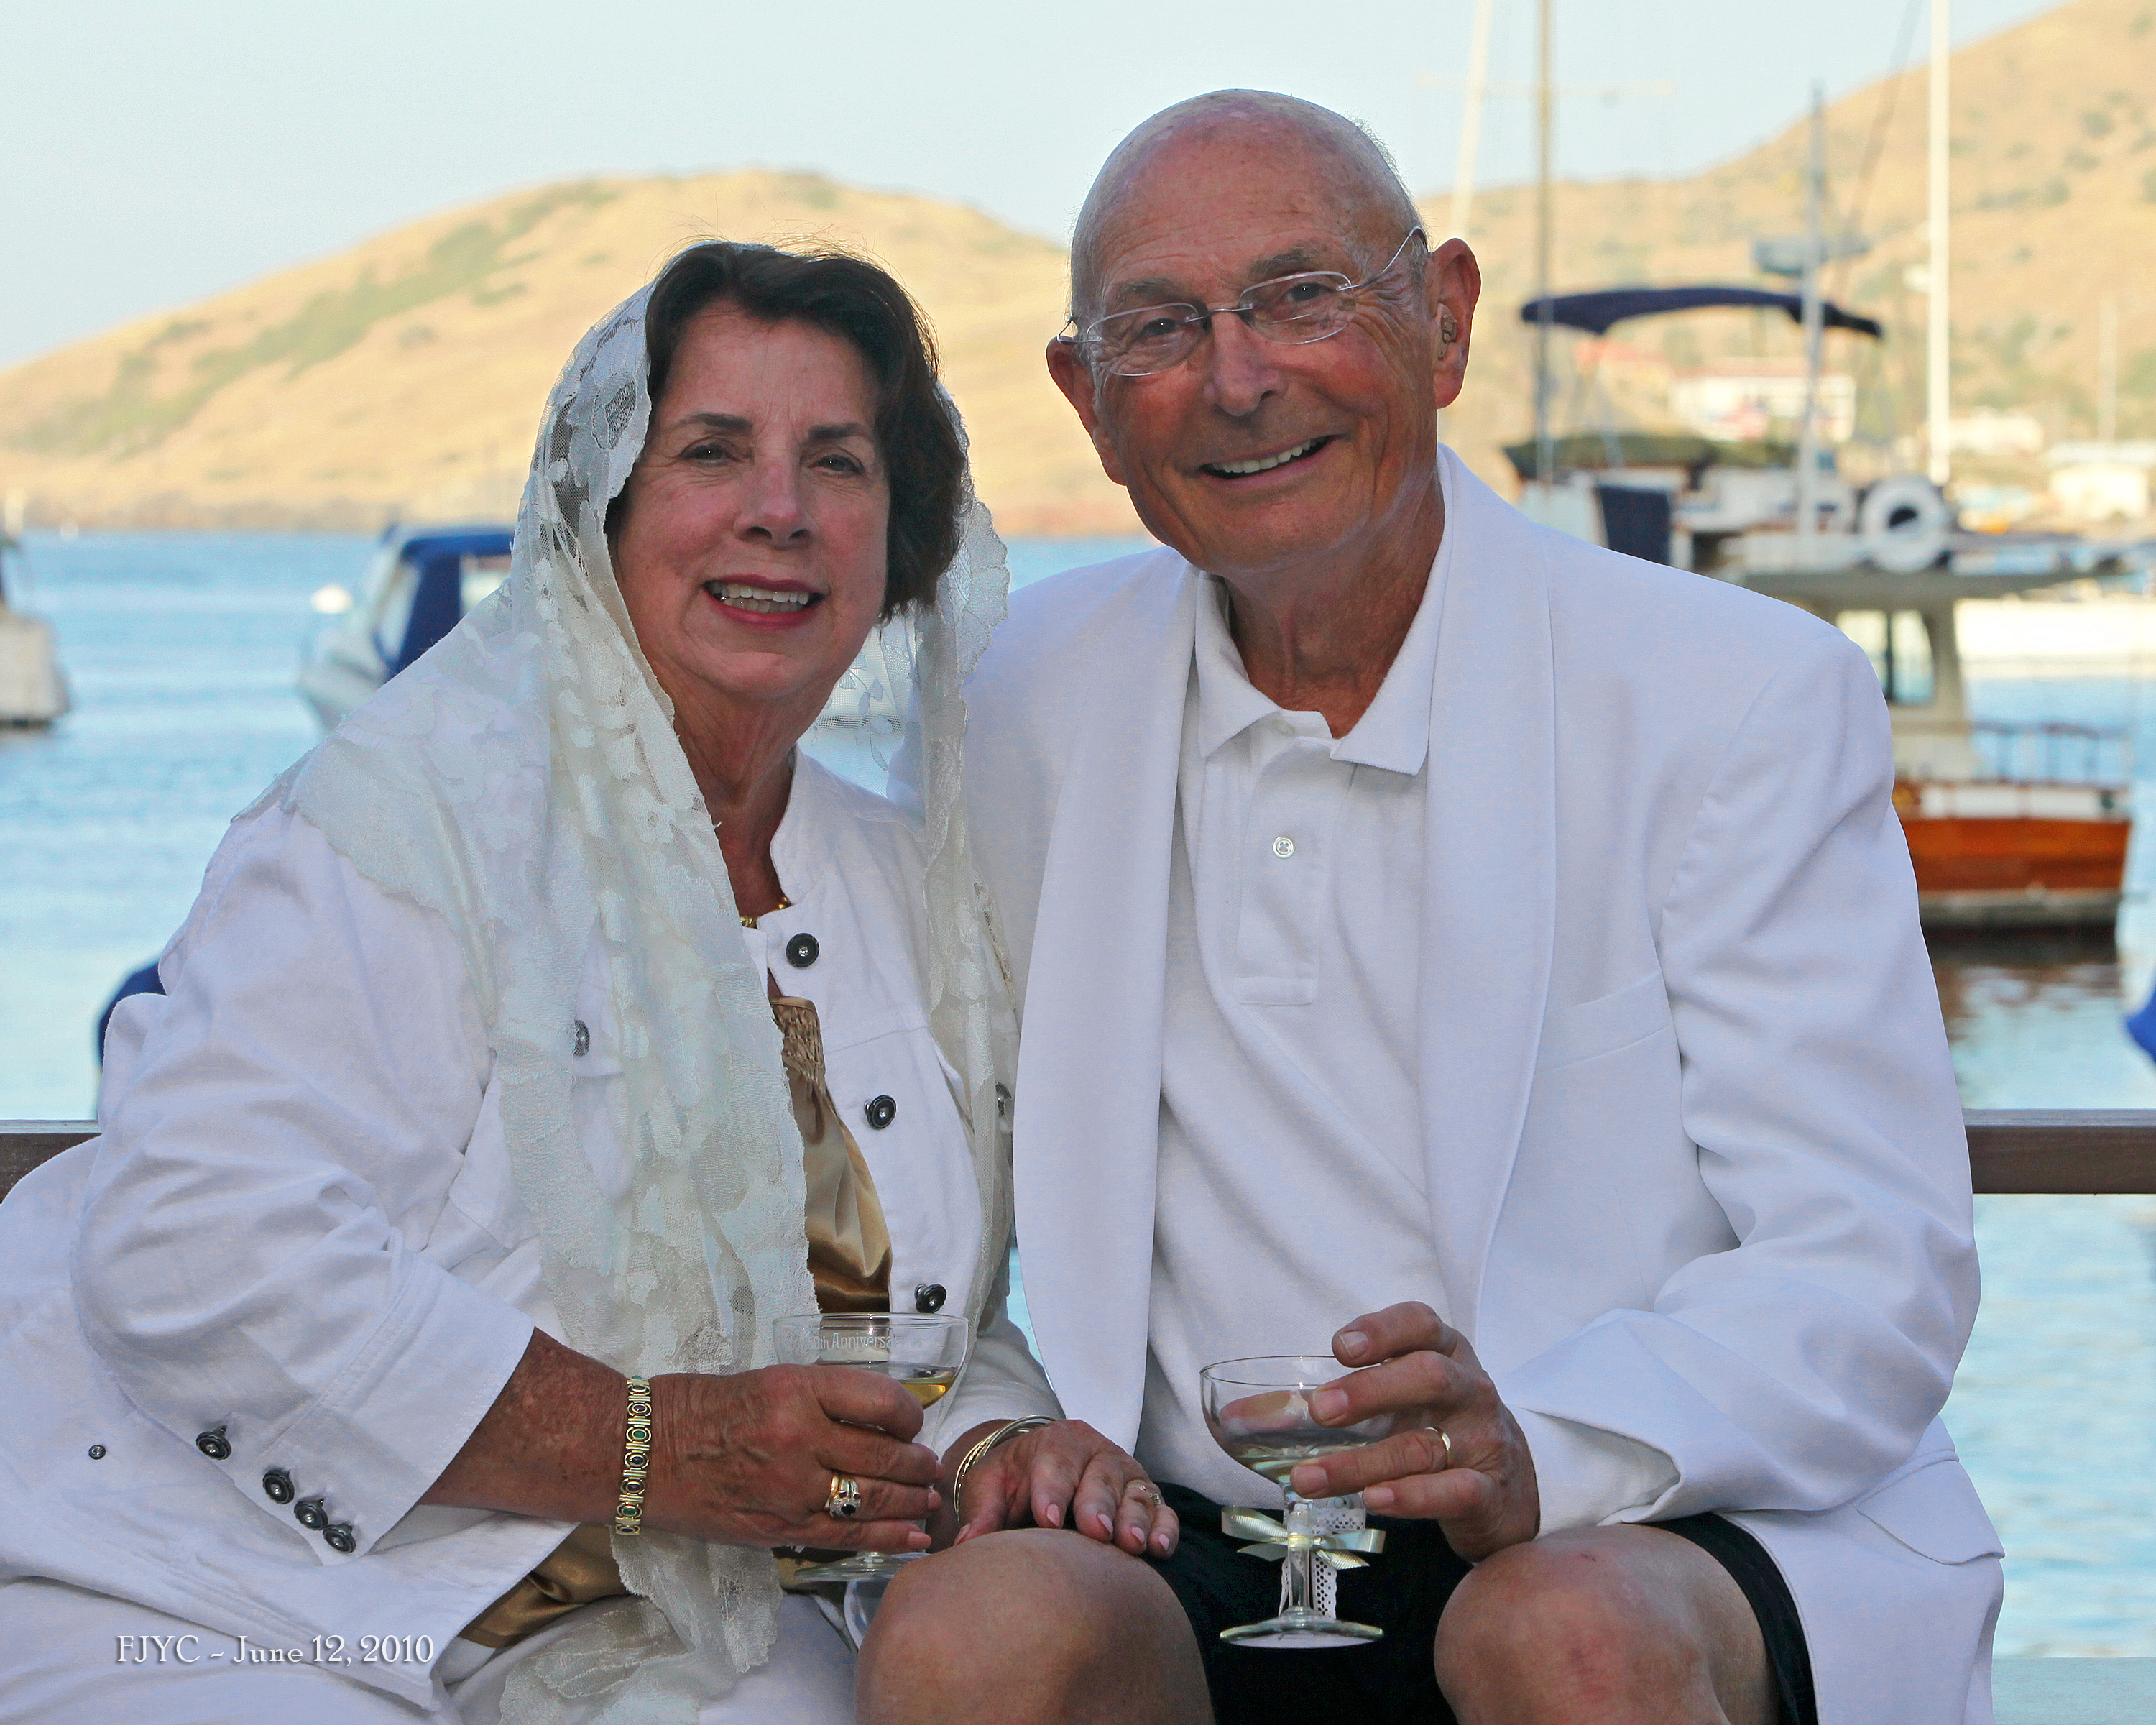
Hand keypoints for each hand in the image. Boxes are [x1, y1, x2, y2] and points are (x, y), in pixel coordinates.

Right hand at [646, 1364, 942, 1552]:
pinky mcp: (778, 1527)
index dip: (909, 1415)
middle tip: (931, 1468)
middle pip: (884, 1454)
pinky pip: (846, 1535)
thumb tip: (875, 1418)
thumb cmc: (698, 1408)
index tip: (913, 1422)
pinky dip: (886, 1537)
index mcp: (797, 1389)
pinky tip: (911, 1537)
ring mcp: (790, 1488)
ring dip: (910, 1500)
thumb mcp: (768, 1381)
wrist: (640, 1452)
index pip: (881, 1400)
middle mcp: (799, 1437)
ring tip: (928, 1500)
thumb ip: (821, 1399)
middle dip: (918, 1465)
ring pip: (873, 1497)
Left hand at [938, 1419, 1179, 1557]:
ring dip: (1135, 1519)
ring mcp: (1125, 1474)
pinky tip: (1160, 1550)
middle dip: (1098, 1505)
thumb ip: (983, 1512)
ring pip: (1134, 1493)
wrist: (1042, 1474)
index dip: (1053, 1490)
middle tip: (1096, 1533)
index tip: (1048, 1520)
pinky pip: (1161, 1509)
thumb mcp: (992, 1486)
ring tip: (1132, 1545)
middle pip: (1100, 1477)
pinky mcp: (1146, 1496)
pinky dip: (1164, 1527)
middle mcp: (1096, 1452)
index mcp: (1056, 1442)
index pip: (1055, 1462)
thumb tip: (967, 1545)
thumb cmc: (1015, 1481)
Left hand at [1288, 1301, 1538, 1561]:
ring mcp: (1484, 1441)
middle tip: (1319, 1410)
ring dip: (1360, 1463)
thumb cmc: (1437, 1429)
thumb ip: (1331, 1401)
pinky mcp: (1489, 1491)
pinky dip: (1411, 1496)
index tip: (1340, 1346)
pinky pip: (1453, 1491)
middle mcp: (1470, 1390)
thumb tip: (1235, 1419)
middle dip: (1370, 1390)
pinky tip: (1373, 1501)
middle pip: (1428, 1376)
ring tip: (1308, 1478)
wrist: (1507, 1491)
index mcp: (1446, 1354)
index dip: (1382, 1329)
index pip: (1421, 1324)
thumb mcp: (1397, 1403)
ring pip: (1424, 1445)